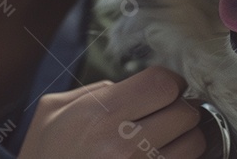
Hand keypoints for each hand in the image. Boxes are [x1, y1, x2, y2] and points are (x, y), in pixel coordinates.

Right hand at [18, 66, 205, 157]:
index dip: (170, 83)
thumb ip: (92, 91)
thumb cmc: (43, 157)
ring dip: (184, 140)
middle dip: (179, 111)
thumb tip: (127, 86)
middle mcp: (122, 144)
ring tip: (163, 143)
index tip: (164, 90)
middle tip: (164, 117)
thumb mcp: (51, 113)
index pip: (163, 83)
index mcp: (98, 114)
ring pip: (193, 144)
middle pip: (185, 113)